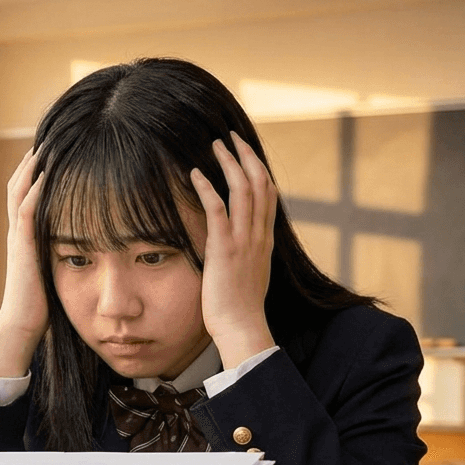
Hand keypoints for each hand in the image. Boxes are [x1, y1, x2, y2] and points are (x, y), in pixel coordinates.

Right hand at [0, 147, 47, 377]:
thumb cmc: (41, 303)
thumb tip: (85, 242)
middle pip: (20, 183)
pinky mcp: (23, 248)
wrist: (21, 326)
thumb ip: (64, 250)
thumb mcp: (54, 268)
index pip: (27, 192)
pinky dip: (35, 190)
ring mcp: (18, 238)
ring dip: (32, 166)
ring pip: (20, 191)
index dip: (37, 169)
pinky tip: (47, 173)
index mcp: (25, 235)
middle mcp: (18, 231)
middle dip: (33, 158)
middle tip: (48, 134)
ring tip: (46, 143)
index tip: (52, 147)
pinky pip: (27, 211)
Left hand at [190, 132, 276, 368]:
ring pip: (242, 189)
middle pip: (260, 183)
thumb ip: (246, 257)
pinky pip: (217, 209)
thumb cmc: (240, 310)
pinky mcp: (224, 249)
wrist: (242, 328)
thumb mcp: (249, 276)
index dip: (258, 169)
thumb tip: (238, 250)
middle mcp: (259, 235)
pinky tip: (196, 173)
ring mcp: (243, 240)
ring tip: (215, 144)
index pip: (268, 195)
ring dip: (229, 163)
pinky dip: (207, 188)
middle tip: (231, 137)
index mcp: (265, 241)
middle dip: (245, 155)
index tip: (246, 153)